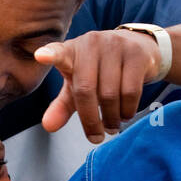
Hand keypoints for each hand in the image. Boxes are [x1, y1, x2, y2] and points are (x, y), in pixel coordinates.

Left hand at [33, 29, 161, 141]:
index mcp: (71, 51)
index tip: (40, 57)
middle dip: (90, 120)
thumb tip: (48, 126)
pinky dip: (127, 110)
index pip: (58, 52)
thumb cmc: (102, 71)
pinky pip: (130, 91)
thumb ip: (62, 105)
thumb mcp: (78, 85)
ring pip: (110, 94)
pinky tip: (125, 114)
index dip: (50, 55)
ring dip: (111, 118)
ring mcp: (115, 45)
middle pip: (85, 89)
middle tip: (96, 137)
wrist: (140, 48)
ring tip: (112, 126)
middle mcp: (91, 44)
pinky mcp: (137, 54)